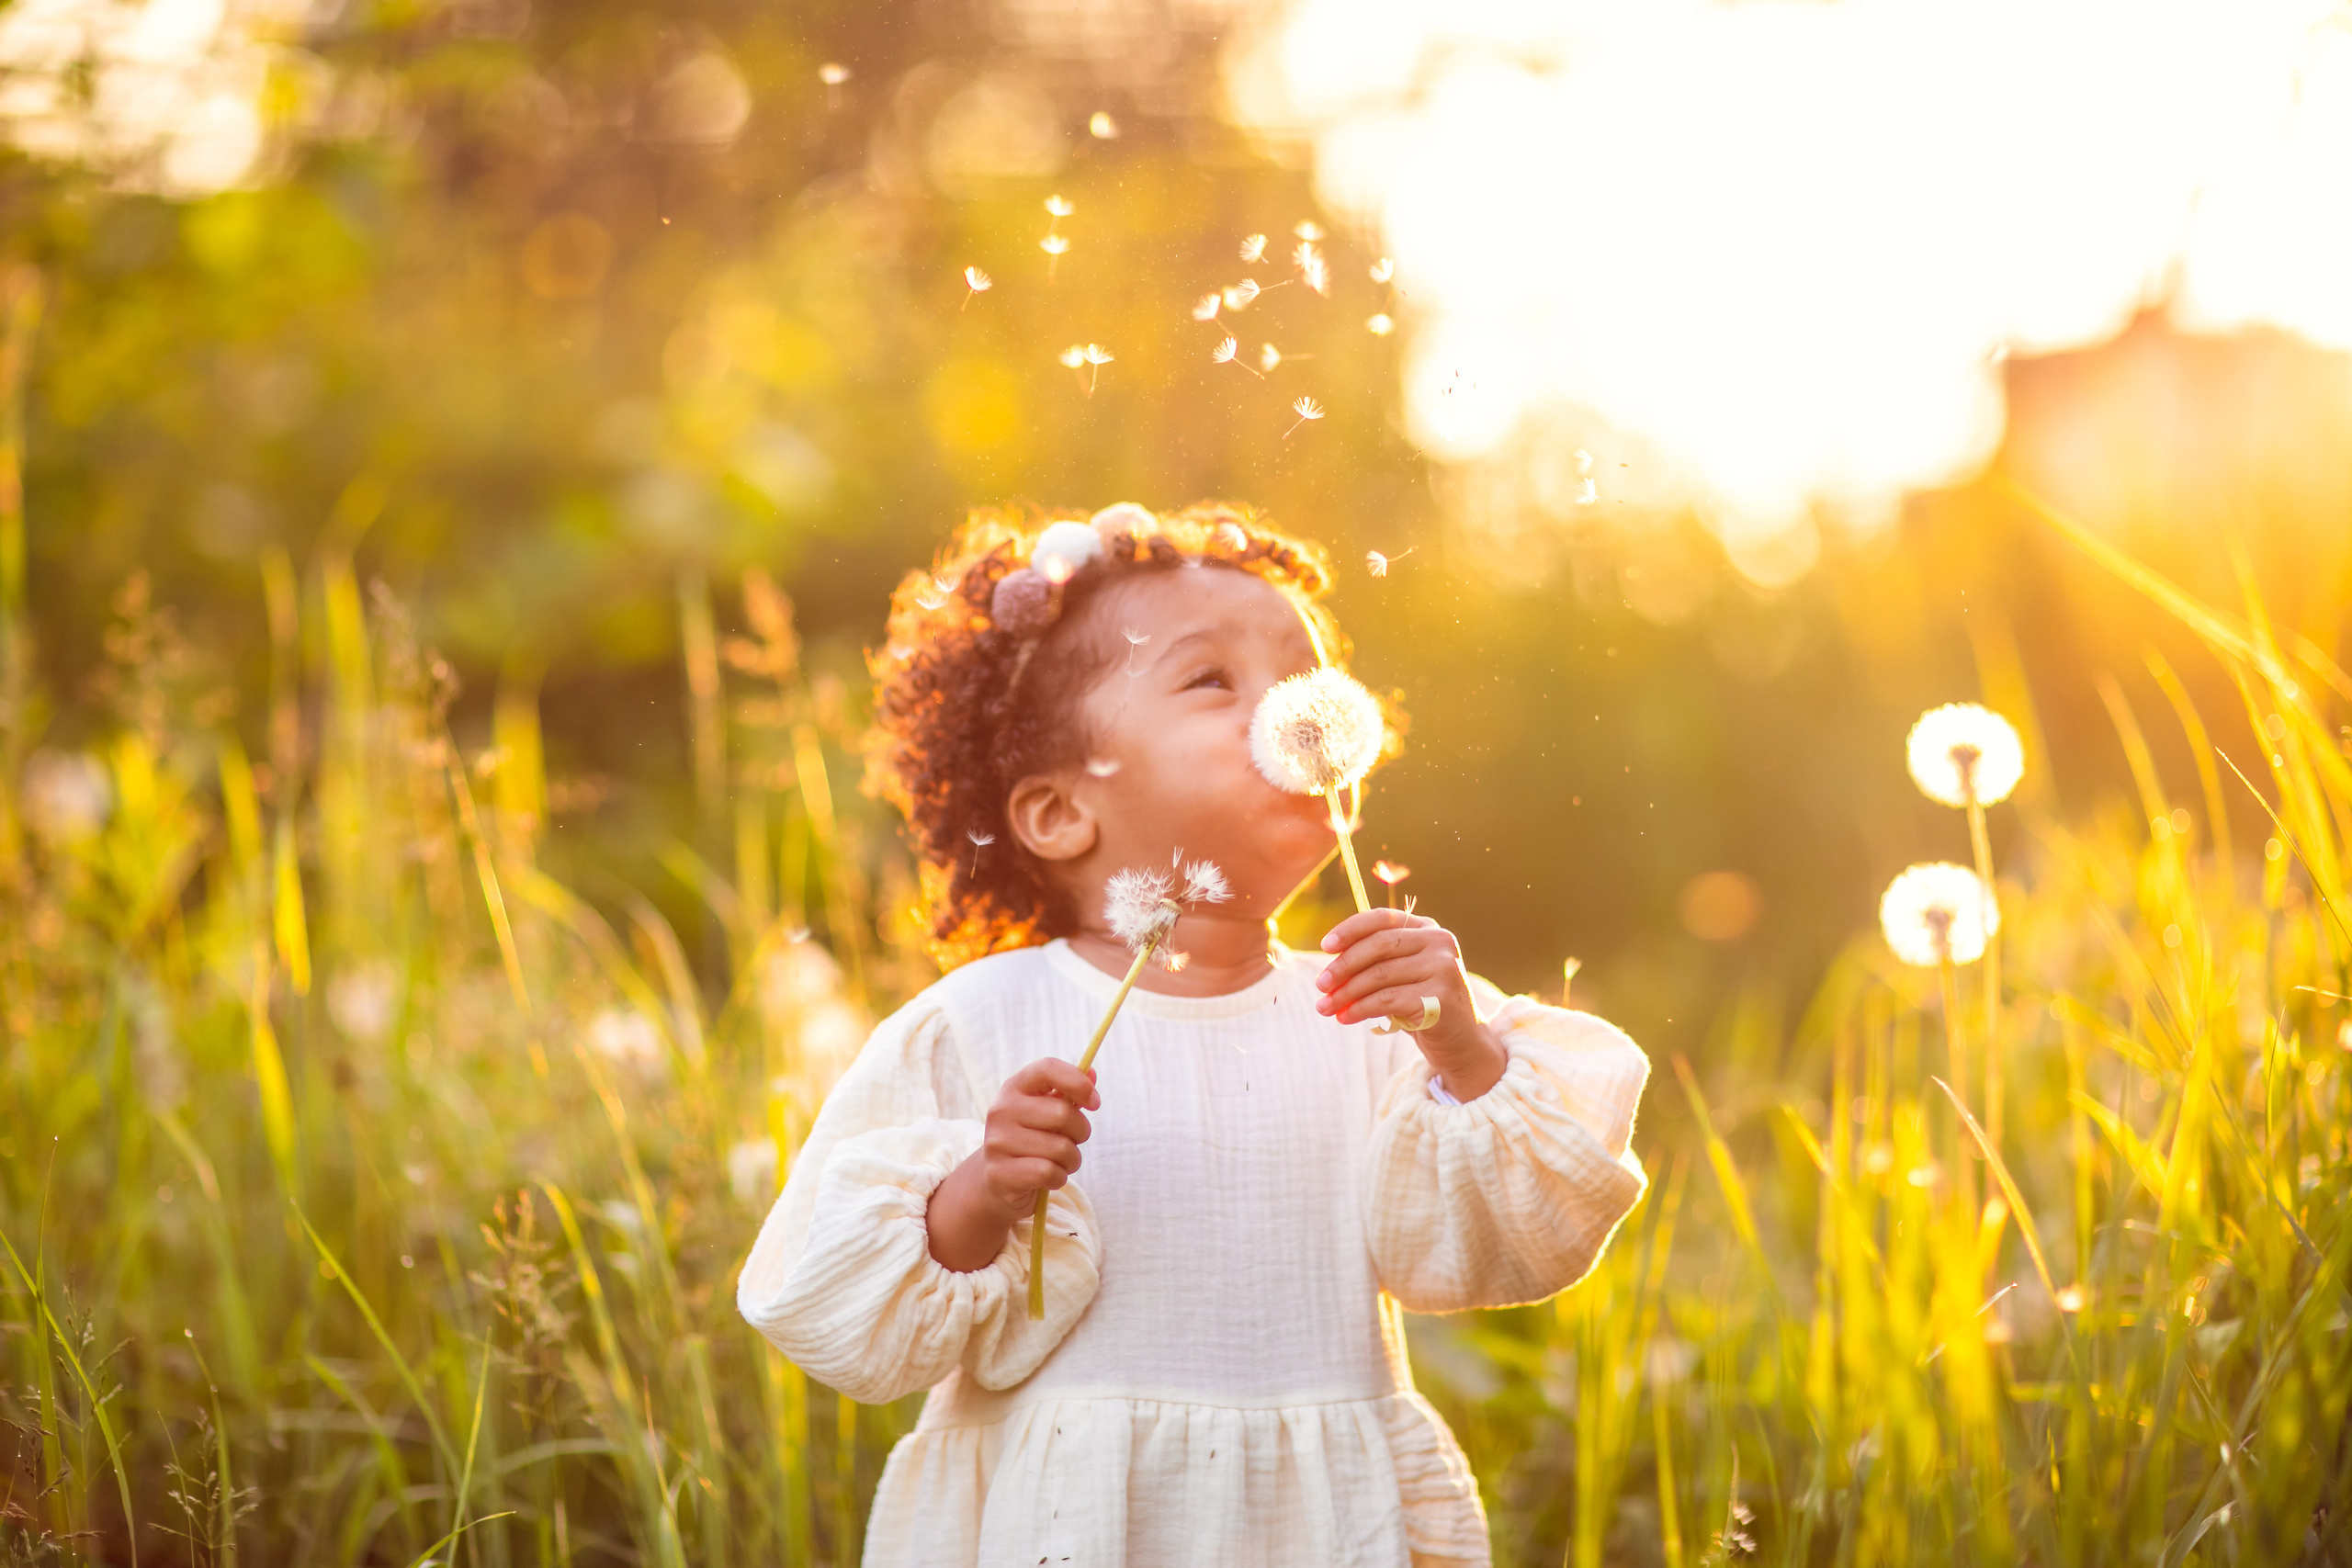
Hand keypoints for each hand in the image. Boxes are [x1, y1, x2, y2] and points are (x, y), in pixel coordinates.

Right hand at [927, 1058, 1097, 1270]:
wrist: (995, 1180)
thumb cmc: (1030, 1139)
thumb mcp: (1046, 1112)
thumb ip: (1068, 1092)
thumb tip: (1092, 1073)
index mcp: (1015, 1088)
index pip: (1047, 1069)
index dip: (1077, 1082)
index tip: (1094, 1102)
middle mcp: (1002, 1110)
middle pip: (1063, 1113)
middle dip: (1081, 1132)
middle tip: (1074, 1141)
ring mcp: (998, 1142)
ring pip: (1060, 1148)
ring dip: (1072, 1160)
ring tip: (1061, 1162)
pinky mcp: (1000, 1173)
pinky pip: (1049, 1172)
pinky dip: (1059, 1178)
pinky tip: (1050, 1177)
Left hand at [1316, 908, 1507, 1099]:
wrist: (1461, 1044)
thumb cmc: (1422, 1006)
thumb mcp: (1400, 977)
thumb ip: (1374, 963)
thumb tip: (1329, 966)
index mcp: (1428, 930)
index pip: (1383, 918)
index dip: (1350, 929)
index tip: (1325, 946)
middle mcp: (1440, 943)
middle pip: (1379, 945)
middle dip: (1343, 966)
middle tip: (1320, 985)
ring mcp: (1443, 968)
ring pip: (1379, 975)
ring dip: (1346, 993)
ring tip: (1326, 1007)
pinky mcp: (1440, 998)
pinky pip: (1387, 1000)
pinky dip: (1360, 1009)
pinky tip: (1345, 1017)